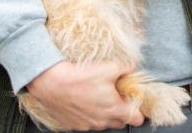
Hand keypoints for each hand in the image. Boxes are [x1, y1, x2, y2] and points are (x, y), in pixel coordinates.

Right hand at [25, 60, 144, 129]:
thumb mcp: (109, 67)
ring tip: (98, 96)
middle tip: (117, 96)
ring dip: (104, 112)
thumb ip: (125, 68)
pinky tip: (84, 100)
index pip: (137, 119)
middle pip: (120, 122)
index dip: (140, 111)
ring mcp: (87, 124)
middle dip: (122, 111)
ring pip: (103, 123)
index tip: (136, 102)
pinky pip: (87, 122)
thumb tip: (131, 67)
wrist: (51, 83)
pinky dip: (89, 114)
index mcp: (114, 109)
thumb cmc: (79, 76)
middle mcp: (102, 121)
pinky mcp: (74, 124)